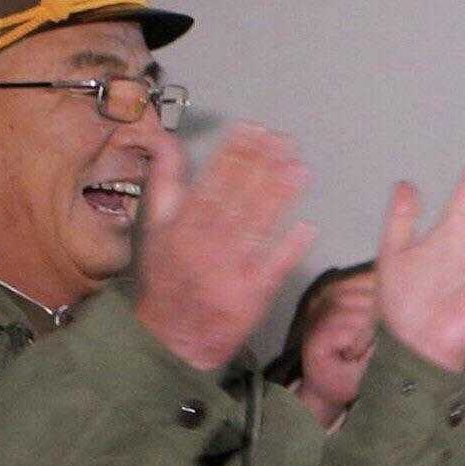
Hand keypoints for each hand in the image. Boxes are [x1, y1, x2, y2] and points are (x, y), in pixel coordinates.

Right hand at [133, 124, 314, 373]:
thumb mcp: (156, 227)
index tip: (253, 128)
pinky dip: (287, 250)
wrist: (172, 337)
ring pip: (255, 229)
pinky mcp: (249, 297)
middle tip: (284, 139)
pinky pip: (270, 270)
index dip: (233, 153)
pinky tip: (308, 228)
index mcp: (182, 227)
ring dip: (277, 199)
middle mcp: (204, 245)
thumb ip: (165, 181)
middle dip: (260, 167)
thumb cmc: (168, 278)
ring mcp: (228, 271)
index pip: (211, 182)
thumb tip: (165, 140)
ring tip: (299, 169)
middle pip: (236, 200)